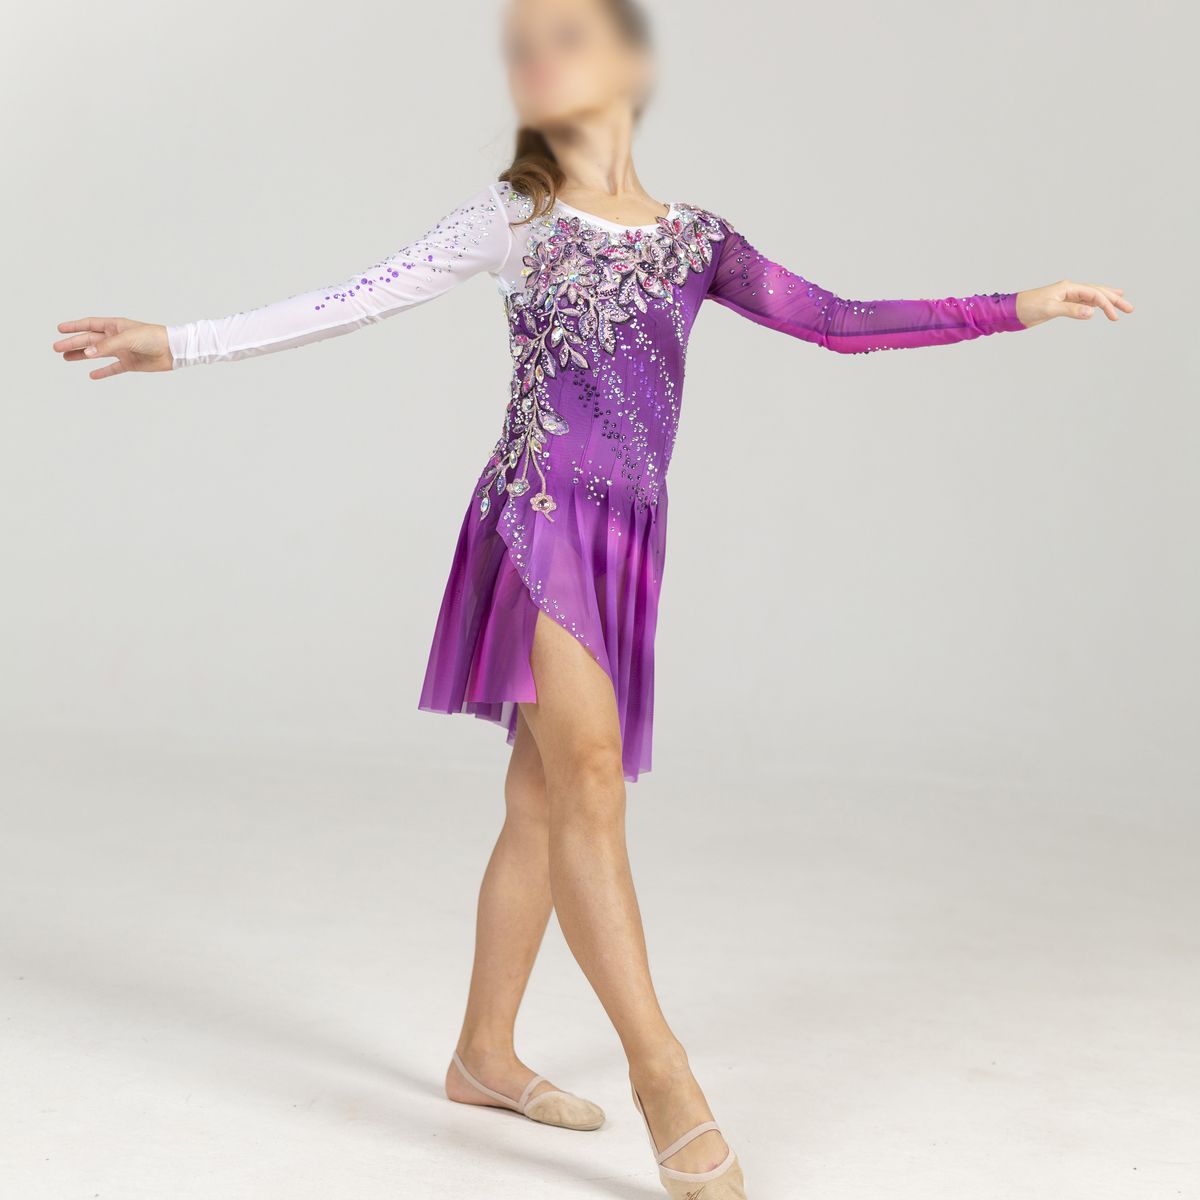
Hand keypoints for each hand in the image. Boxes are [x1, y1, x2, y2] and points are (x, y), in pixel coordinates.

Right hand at [52, 317, 174, 378]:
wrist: (172, 350)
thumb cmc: (152, 338)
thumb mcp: (127, 339)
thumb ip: (106, 346)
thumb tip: (86, 354)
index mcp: (115, 326)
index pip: (90, 324)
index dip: (75, 326)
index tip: (60, 329)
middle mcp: (117, 337)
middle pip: (89, 340)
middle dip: (73, 343)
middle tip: (57, 348)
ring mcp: (123, 351)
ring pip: (97, 354)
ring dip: (82, 356)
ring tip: (66, 358)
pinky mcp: (130, 364)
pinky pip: (113, 368)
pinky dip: (103, 372)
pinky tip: (92, 375)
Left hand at [1014, 280, 1132, 329]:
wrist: (1011, 311)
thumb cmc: (1027, 307)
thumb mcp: (1049, 309)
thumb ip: (1071, 310)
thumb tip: (1091, 312)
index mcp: (1068, 287)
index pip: (1094, 294)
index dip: (1107, 305)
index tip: (1115, 317)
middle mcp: (1069, 289)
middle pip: (1097, 292)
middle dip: (1114, 300)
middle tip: (1130, 308)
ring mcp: (1066, 296)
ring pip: (1091, 296)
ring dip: (1106, 301)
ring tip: (1121, 302)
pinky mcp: (1061, 304)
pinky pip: (1082, 302)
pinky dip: (1093, 304)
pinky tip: (1099, 307)